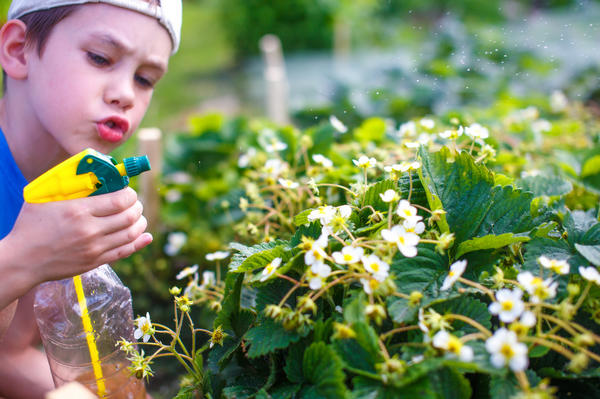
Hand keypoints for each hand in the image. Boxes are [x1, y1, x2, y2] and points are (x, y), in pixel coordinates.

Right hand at [3, 187, 151, 287]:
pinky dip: (139, 242)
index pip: (120, 200)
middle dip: (137, 207)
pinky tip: (145, 236)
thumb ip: (66, 187)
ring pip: (130, 234)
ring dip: (140, 223)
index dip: (130, 194)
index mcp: (79, 210)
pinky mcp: (95, 261)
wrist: (21, 260)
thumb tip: (88, 172)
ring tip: (139, 218)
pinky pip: (124, 251)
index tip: (128, 192)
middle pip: (129, 216)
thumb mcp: (44, 199)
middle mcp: (90, 230)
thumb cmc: (30, 226)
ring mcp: (94, 248)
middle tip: (136, 204)